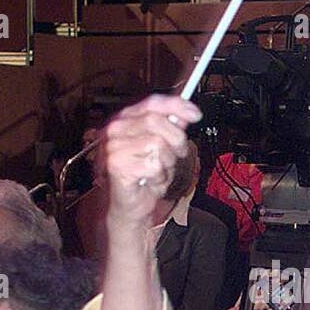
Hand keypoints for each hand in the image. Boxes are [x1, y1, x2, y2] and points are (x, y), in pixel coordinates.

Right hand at [103, 94, 201, 225]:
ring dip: (167, 162)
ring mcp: (114, 147)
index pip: (152, 102)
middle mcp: (115, 130)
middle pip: (156, 122)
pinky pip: (153, 165)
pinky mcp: (117, 165)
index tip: (195, 114)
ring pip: (157, 144)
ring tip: (159, 170)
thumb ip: (170, 129)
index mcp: (124, 119)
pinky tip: (150, 180)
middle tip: (178, 153)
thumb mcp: (162, 148)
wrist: (129, 206)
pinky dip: (159, 176)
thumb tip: (185, 114)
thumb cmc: (143, 177)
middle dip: (176, 139)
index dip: (176, 106)